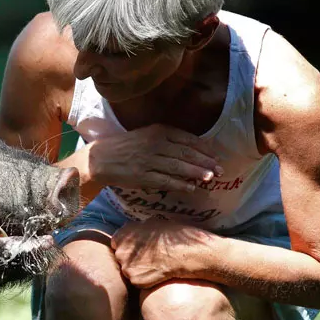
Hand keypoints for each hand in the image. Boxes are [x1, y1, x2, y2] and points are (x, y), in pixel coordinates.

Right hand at [86, 124, 222, 192]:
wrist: (99, 159)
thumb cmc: (124, 146)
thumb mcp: (145, 135)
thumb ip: (166, 139)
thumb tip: (190, 149)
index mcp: (157, 131)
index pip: (187, 139)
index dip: (204, 148)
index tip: (216, 155)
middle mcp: (155, 144)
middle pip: (186, 153)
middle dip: (205, 162)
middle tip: (220, 169)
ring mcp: (148, 160)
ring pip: (178, 167)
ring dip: (197, 173)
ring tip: (211, 178)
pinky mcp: (142, 176)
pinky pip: (165, 181)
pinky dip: (180, 184)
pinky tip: (191, 188)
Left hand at [111, 219, 213, 287]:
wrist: (184, 252)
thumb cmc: (172, 235)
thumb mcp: (152, 222)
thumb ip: (138, 228)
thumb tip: (136, 229)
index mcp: (122, 235)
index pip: (117, 243)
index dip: (128, 247)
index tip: (138, 249)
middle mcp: (120, 251)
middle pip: (120, 258)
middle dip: (131, 259)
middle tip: (148, 258)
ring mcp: (126, 267)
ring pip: (128, 271)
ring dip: (138, 270)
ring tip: (154, 265)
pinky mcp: (135, 280)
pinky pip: (137, 281)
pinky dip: (145, 280)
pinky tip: (156, 274)